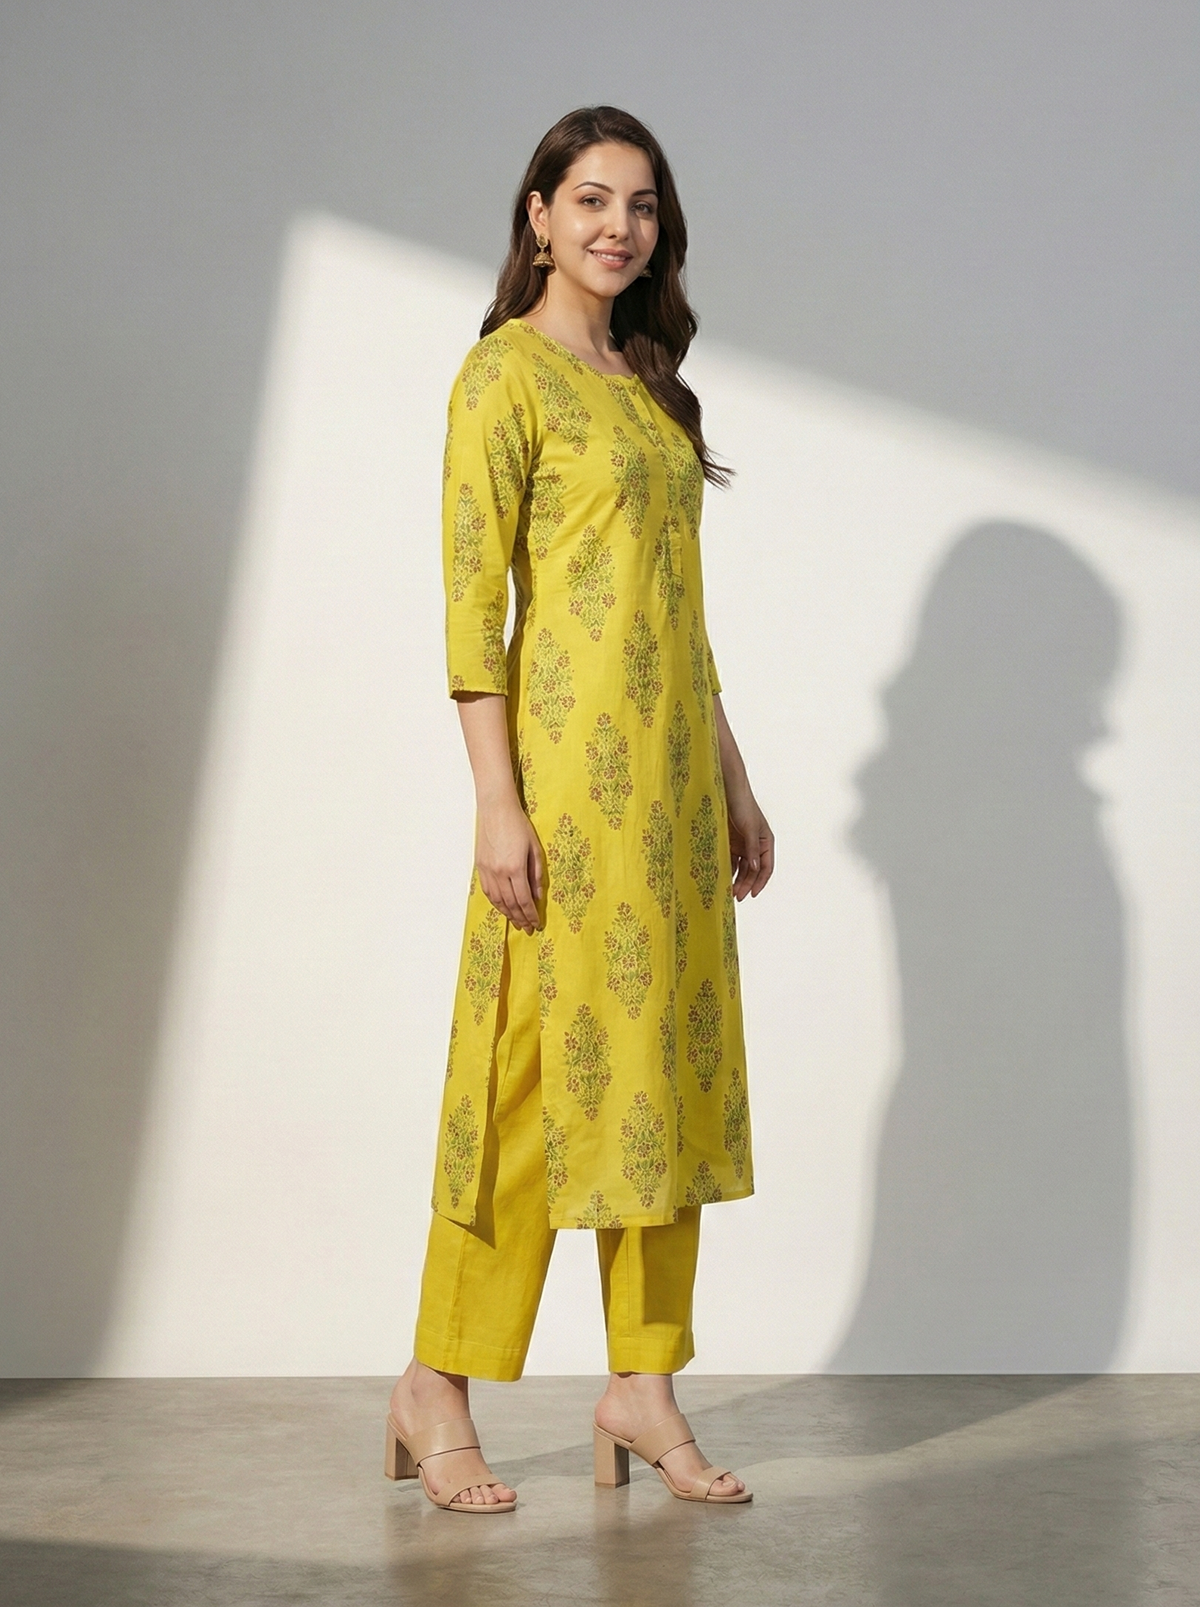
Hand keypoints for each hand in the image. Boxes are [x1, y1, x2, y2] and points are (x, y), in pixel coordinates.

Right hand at [475, 797, 543, 933]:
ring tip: (516, 922)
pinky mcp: (480, 867)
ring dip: (507, 914)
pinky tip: (502, 908)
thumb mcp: (535, 849)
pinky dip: (496, 903)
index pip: (524, 900)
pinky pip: (488, 892)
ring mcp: (487, 870)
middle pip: (510, 904)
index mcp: (515, 867)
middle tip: (527, 929)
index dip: (531, 915)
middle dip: (520, 919)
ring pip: (497, 900)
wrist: (496, 809)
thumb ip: (537, 875)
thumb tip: (538, 896)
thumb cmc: (519, 825)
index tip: (536, 924)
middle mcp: (499, 872)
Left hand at [727, 793, 773, 899]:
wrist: (727, 790)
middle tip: (737, 896)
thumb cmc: (743, 805)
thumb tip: (755, 868)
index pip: (766, 868)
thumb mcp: (749, 828)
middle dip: (746, 884)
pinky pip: (729, 859)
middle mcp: (755, 845)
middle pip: (752, 870)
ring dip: (736, 879)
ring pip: (740, 867)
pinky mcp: (730, 842)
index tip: (752, 894)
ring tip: (728, 891)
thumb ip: (752, 849)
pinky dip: (727, 869)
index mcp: (766, 842)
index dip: (760, 882)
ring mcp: (742, 844)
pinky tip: (721, 878)